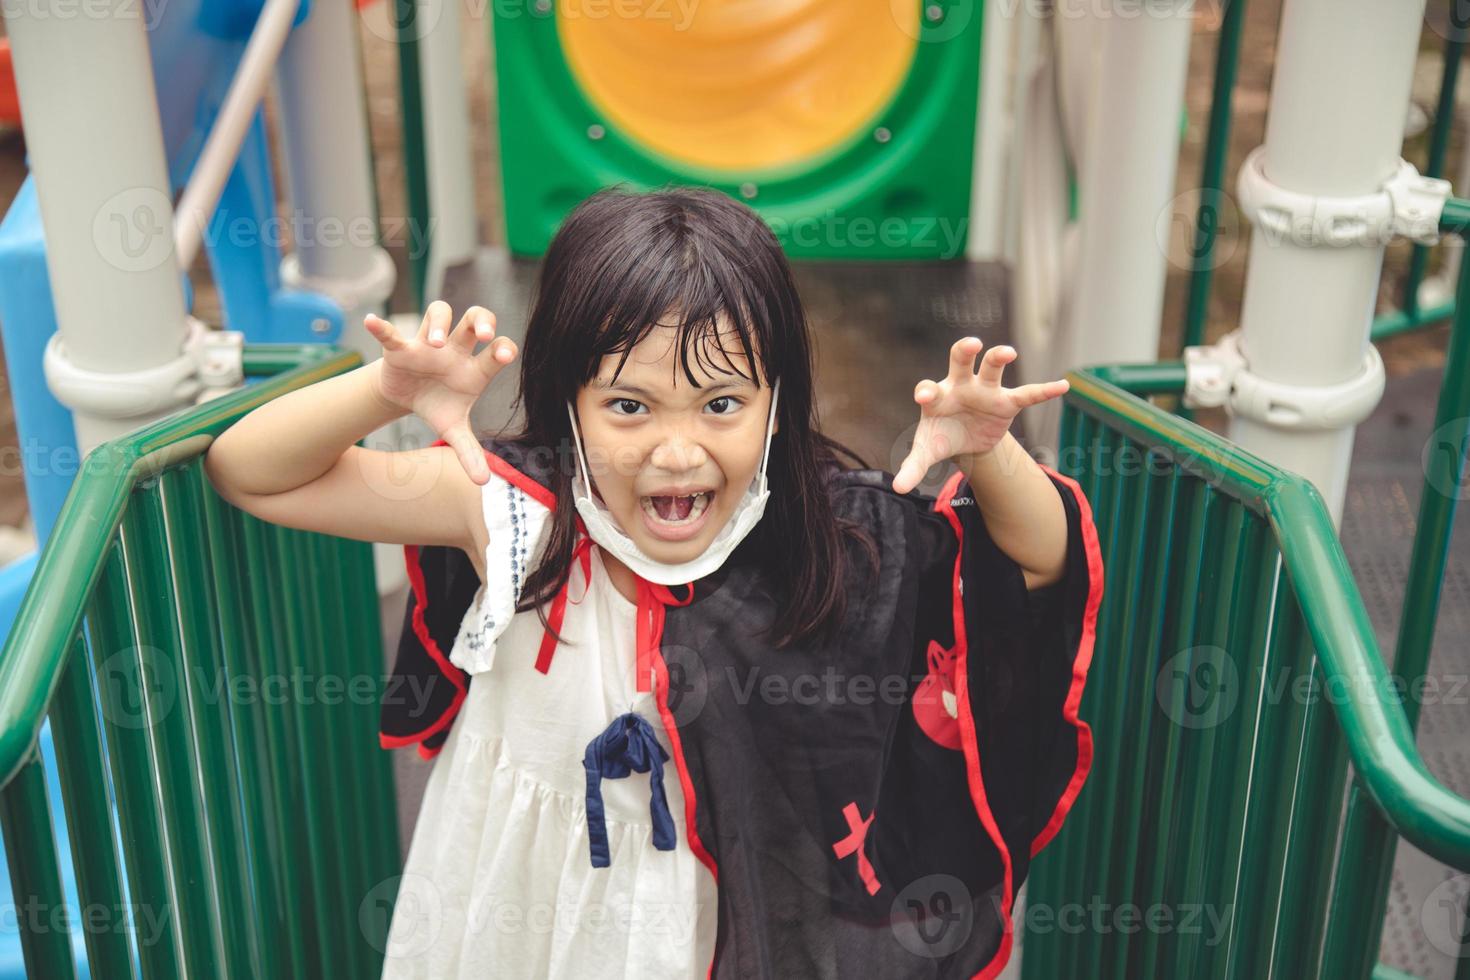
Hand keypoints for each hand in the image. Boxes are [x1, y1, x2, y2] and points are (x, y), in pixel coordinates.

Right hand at [363, 302, 517, 484]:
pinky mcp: (401, 346)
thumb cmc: (439, 405)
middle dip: (481, 322)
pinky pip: (392, 332)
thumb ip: (468, 452)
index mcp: (475, 368)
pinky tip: (370, 322)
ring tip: (435, 342)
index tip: (505, 355)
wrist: (409, 396)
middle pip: (475, 318)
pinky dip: (381, 327)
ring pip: (440, 313)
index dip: (503, 348)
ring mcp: (429, 343)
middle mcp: (456, 349)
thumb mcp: (453, 429)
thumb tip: (483, 482)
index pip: (497, 350)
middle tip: (482, 335)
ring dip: (439, 324)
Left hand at [892, 338, 1068, 494]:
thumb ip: (914, 466)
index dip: (926, 390)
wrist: (965, 439)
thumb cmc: (942, 437)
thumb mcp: (928, 451)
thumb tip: (898, 488)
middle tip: (970, 344)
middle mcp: (961, 385)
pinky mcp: (1007, 401)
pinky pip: (1028, 394)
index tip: (923, 395)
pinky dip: (1045, 390)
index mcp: (937, 395)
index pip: (929, 388)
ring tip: (1008, 352)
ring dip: (999, 357)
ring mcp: (985, 390)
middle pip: (961, 361)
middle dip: (964, 350)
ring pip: (992, 367)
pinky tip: (1063, 385)